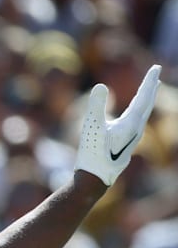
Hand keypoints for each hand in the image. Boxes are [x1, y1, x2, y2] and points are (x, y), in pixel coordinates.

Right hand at [74, 64, 160, 185]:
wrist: (95, 180)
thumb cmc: (92, 155)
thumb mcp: (91, 127)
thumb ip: (95, 106)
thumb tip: (100, 86)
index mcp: (131, 124)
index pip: (144, 97)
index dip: (149, 81)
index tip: (156, 67)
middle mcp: (135, 131)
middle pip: (147, 105)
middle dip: (151, 89)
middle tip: (156, 75)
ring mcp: (131, 139)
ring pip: (143, 114)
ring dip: (146, 101)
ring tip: (148, 92)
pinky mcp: (124, 145)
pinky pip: (136, 122)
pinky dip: (138, 112)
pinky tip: (131, 116)